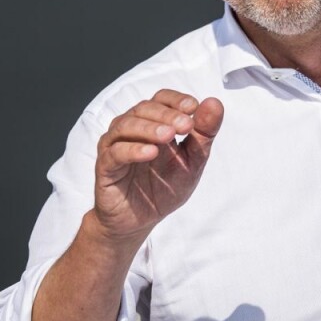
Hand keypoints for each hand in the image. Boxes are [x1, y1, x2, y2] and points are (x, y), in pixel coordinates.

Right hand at [92, 89, 223, 242]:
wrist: (141, 221)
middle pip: (144, 108)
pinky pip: (115, 152)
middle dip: (167, 115)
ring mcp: (115, 145)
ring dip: (149, 128)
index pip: (161, 99)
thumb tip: (215, 103)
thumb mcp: (192, 161)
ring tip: (168, 136)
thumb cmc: (165, 187)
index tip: (194, 107)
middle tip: (186, 125)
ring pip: (126, 125)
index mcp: (153, 123)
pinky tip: (150, 153)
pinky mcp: (105, 166)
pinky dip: (133, 150)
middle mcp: (131, 129)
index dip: (176, 100)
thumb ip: (204, 134)